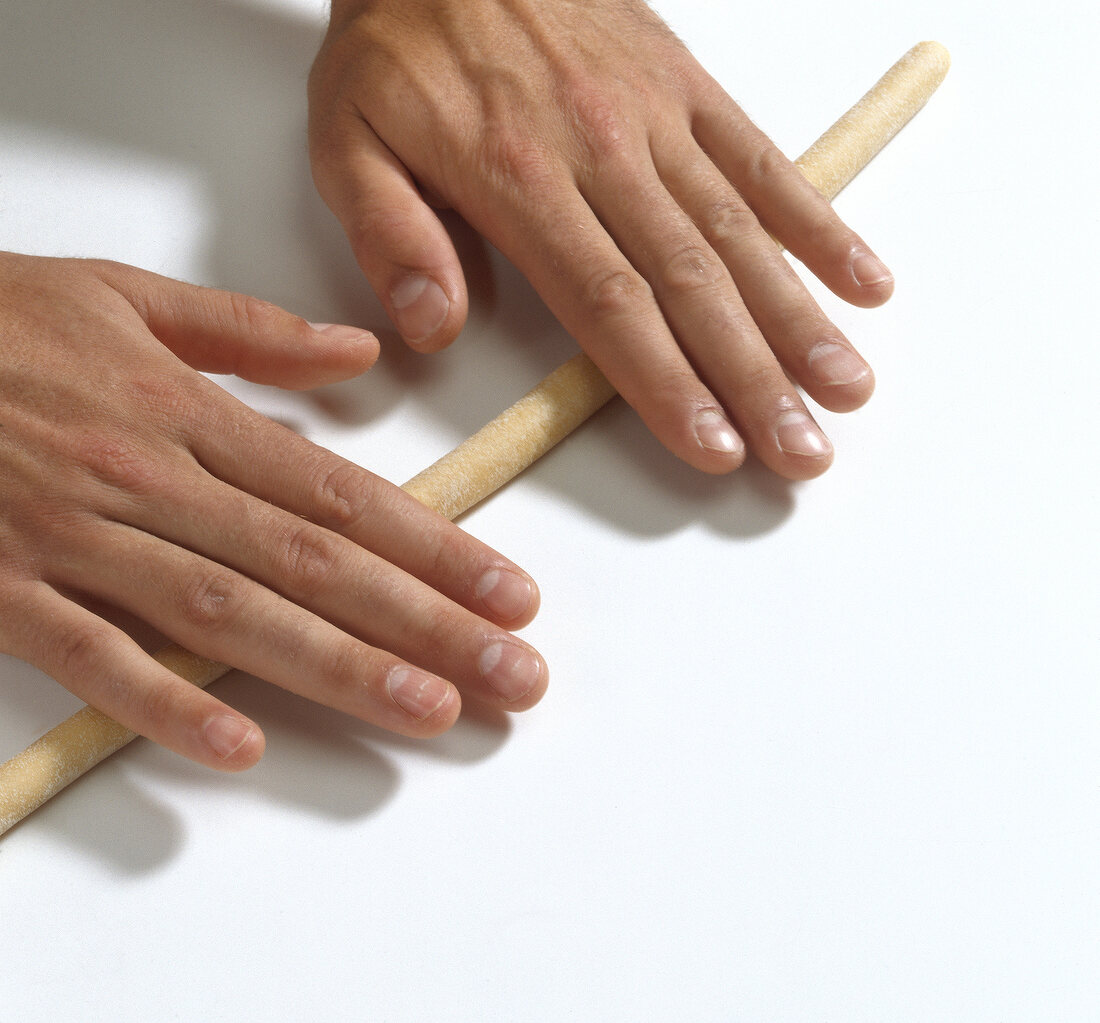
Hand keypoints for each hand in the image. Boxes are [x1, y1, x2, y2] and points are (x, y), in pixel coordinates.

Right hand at [0, 252, 544, 769]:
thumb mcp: (122, 295)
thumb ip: (249, 334)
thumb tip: (359, 356)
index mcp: (185, 414)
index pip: (340, 495)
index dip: (435, 548)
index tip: (506, 592)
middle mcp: (149, 479)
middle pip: (314, 564)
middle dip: (424, 625)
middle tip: (510, 674)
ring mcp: (75, 538)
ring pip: (229, 614)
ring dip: (337, 668)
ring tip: (428, 710)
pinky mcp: (2, 590)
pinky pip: (90, 657)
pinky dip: (161, 703)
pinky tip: (238, 745)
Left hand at [308, 0, 892, 480]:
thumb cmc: (397, 42)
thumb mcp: (346, 140)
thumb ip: (389, 236)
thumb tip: (431, 328)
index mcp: (518, 180)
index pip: (607, 302)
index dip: (666, 380)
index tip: (714, 445)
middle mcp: (601, 154)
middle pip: (691, 284)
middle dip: (752, 377)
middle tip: (802, 450)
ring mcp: (655, 118)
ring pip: (739, 232)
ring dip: (798, 317)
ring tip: (845, 387)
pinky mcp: (685, 84)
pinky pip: (761, 157)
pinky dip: (816, 220)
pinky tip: (862, 278)